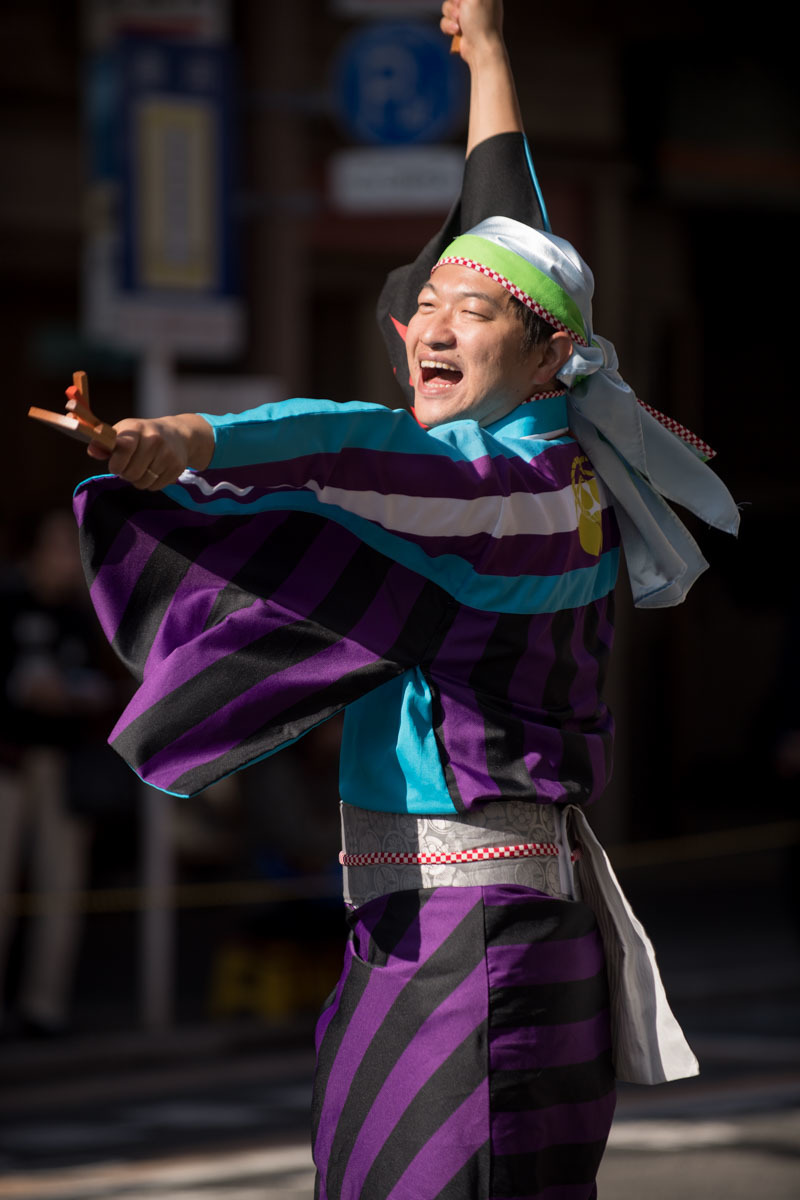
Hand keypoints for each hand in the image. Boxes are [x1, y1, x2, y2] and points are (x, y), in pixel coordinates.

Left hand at [85, 413, 213, 489]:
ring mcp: (167, 453)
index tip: (116, 466)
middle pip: (132, 473)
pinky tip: (154, 471)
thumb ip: (104, 443)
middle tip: (130, 466)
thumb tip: (93, 451)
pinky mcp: (177, 466)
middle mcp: (154, 439)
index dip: (116, 464)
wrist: (177, 434)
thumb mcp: (123, 432)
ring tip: (142, 469)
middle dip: (126, 474)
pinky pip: (156, 486)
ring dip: (139, 480)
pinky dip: (151, 483)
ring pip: (143, 482)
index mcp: (136, 428)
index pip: (124, 449)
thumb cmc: (142, 434)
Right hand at [440, 0, 504, 63]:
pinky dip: (448, 26)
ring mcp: (468, 14)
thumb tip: (462, 0)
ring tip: (459, 25)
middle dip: (454, 3)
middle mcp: (476, 1)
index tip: (462, 4)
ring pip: (448, 6)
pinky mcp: (461, 27)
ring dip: (450, 15)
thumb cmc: (480, 21)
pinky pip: (446, 20)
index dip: (459, 0)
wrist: (480, 50)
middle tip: (461, 10)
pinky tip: (456, 32)